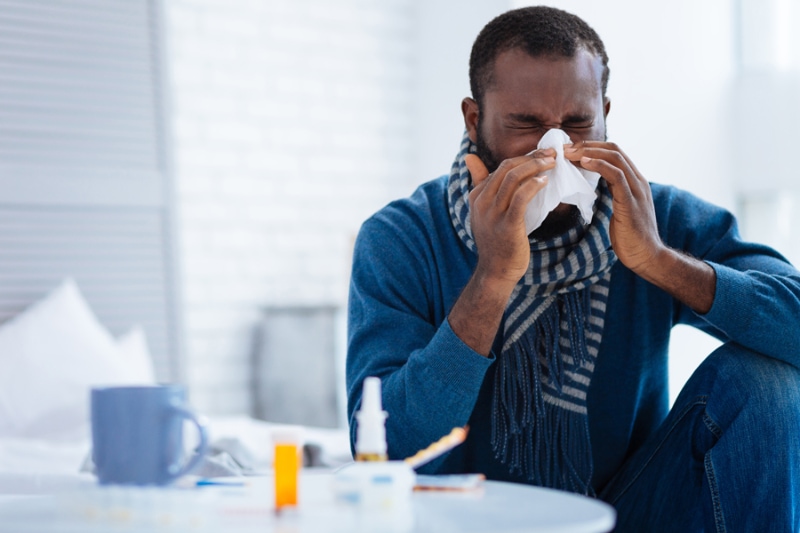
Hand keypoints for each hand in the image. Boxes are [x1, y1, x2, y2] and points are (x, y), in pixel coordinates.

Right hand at [464, 150, 554, 287]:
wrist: (496, 271)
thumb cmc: (496, 240)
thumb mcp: (483, 210)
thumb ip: (479, 182)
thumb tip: (469, 157)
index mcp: (476, 196)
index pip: (499, 168)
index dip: (523, 158)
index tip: (542, 155)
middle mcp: (482, 203)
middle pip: (507, 168)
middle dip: (531, 158)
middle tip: (551, 155)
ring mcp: (493, 214)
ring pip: (513, 179)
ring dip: (535, 167)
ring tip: (552, 164)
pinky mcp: (507, 225)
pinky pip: (521, 198)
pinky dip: (534, 185)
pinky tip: (545, 181)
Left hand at [563, 142, 664, 272]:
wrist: (645, 256)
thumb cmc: (630, 236)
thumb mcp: (620, 208)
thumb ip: (613, 193)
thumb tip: (597, 184)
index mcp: (634, 181)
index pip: (614, 153)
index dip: (592, 147)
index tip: (570, 150)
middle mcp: (638, 181)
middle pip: (614, 149)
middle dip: (587, 145)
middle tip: (565, 148)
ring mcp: (636, 189)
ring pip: (615, 158)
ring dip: (589, 152)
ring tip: (569, 152)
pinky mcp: (631, 201)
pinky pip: (616, 175)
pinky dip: (599, 165)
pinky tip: (583, 162)